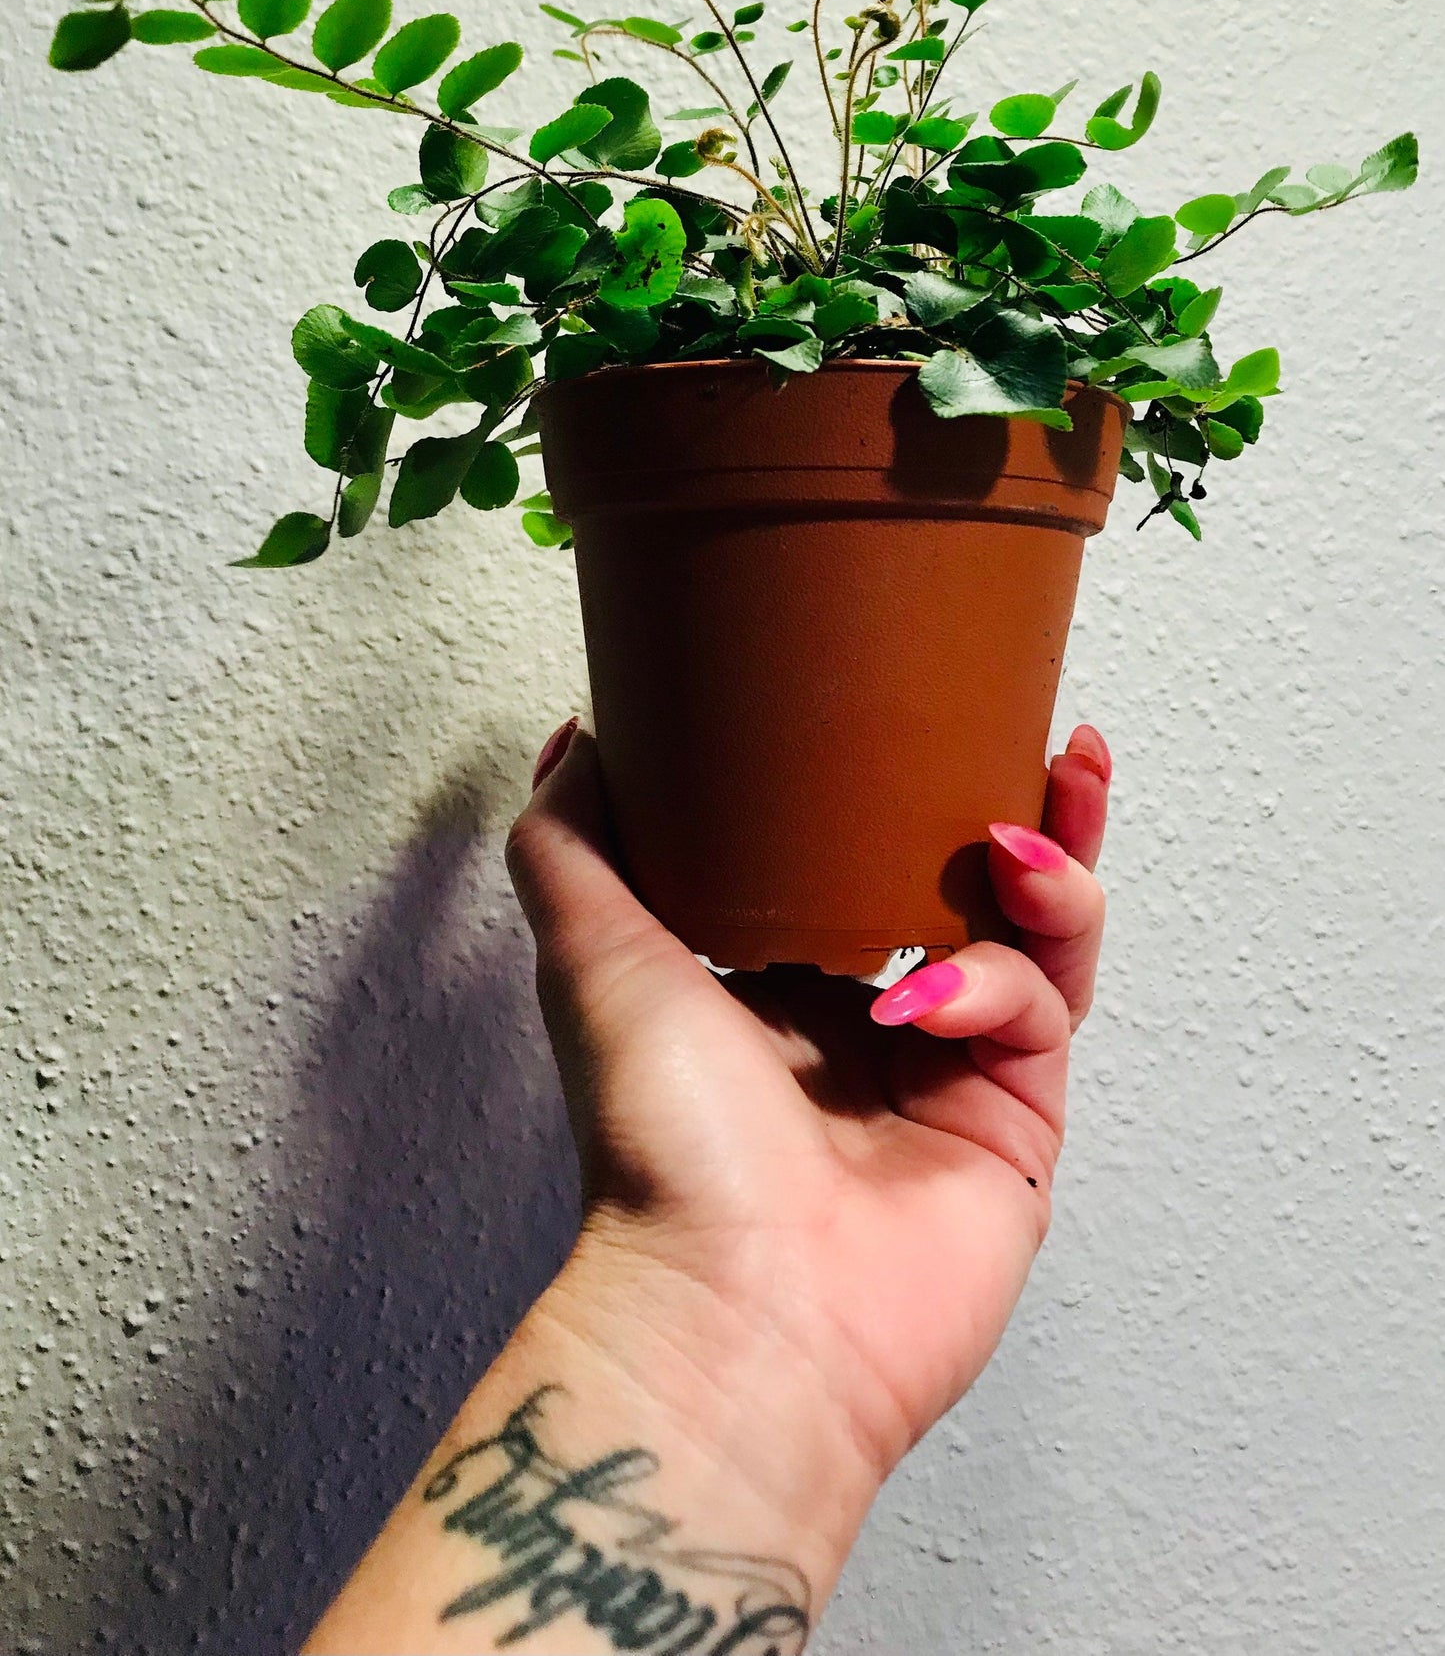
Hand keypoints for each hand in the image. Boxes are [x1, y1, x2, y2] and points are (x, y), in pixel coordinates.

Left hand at [505, 721, 1110, 1485]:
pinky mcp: (1014, 1127)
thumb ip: (576, 842)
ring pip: (1040, 945)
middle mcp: (873, 1027)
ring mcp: (951, 1076)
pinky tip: (938, 991)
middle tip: (1058, 747)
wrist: (739, 1311)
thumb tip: (579, 738)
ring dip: (1051, 875)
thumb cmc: (660, 1150)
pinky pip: (1040, 1016)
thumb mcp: (596, 959)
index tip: (939, 710)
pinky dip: (1006, 981)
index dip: (914, 788)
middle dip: (1030, 816)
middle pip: (980, 891)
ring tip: (1025, 836)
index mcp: (781, 987)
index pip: (872, 859)